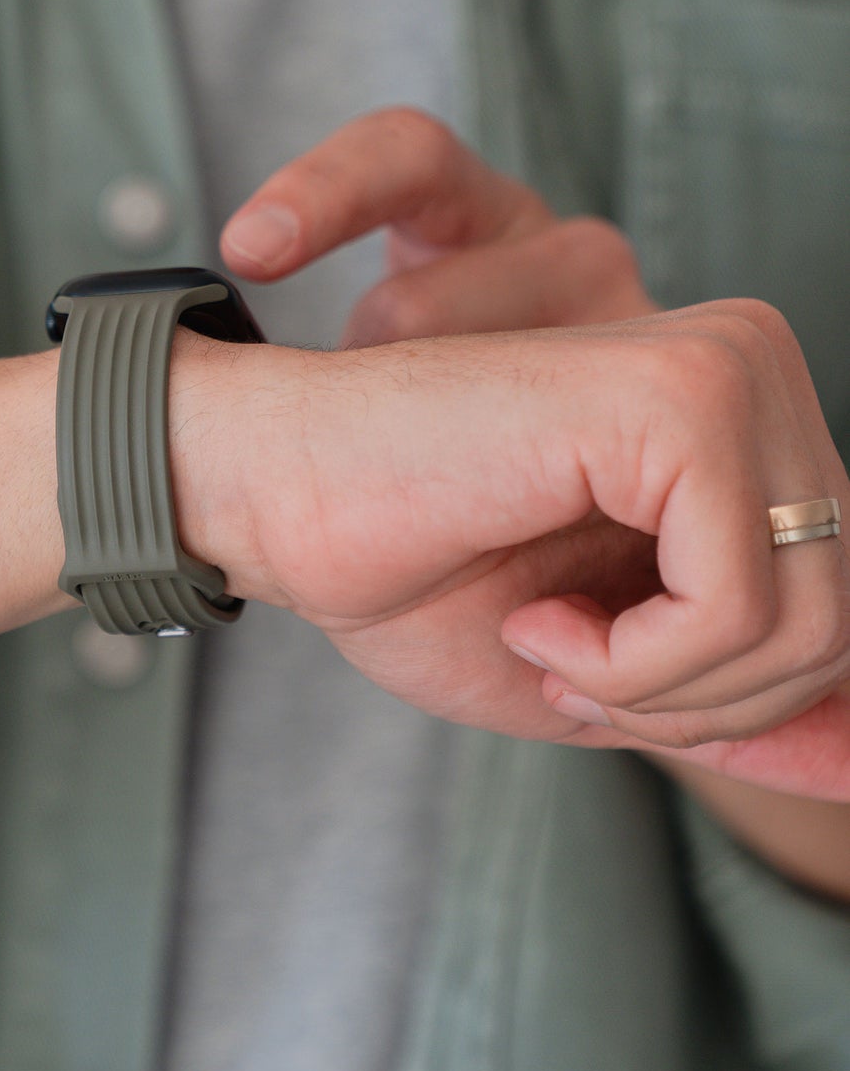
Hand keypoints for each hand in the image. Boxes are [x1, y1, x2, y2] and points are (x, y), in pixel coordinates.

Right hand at [201, 109, 849, 802]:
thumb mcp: (606, 677)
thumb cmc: (408, 572)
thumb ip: (734, 703)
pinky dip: (635, 662)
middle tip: (559, 660)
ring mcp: (723, 370)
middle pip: (843, 616)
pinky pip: (738, 602)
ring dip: (659, 687)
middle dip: (699, 701)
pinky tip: (532, 614)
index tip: (584, 665)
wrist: (278, 497)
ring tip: (540, 635)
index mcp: (735, 420)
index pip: (836, 605)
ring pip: (817, 618)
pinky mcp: (676, 396)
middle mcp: (751, 367)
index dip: (715, 694)